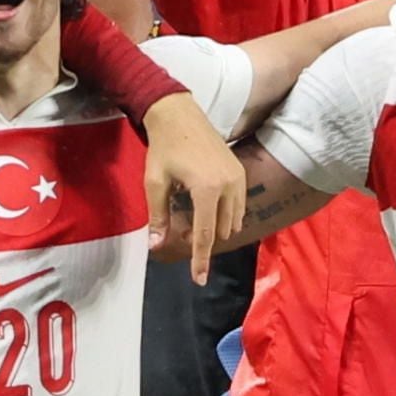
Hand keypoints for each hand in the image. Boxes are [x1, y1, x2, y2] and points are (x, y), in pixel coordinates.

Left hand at [140, 97, 244, 278]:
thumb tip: (156, 246)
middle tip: (181, 226)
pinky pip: (238, 206)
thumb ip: (158, 216)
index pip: (205, 235)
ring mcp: (239, 179)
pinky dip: (225, 214)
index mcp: (206, 190)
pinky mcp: (241, 173)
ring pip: (232, 221)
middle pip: (219, 231)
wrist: (179, 115)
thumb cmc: (163, 149)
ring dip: (214, 226)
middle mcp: (228, 186)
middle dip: (202, 237)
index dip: (200, 260)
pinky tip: (208, 205)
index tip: (199, 280)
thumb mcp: (155, 183)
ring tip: (192, 213)